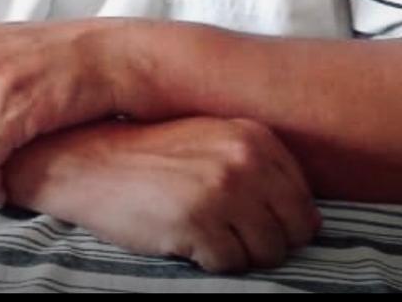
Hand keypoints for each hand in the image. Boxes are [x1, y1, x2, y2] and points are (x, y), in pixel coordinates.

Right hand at [9, 116, 320, 272]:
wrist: (94, 160)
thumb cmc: (154, 154)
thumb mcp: (213, 141)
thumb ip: (258, 166)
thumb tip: (307, 219)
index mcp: (254, 136)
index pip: (303, 201)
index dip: (282, 222)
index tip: (253, 222)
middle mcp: (246, 159)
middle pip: (294, 231)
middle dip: (268, 242)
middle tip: (230, 235)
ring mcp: (225, 190)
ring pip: (268, 253)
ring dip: (240, 254)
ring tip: (205, 233)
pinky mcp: (200, 222)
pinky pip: (232, 265)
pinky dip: (212, 261)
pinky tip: (186, 238)